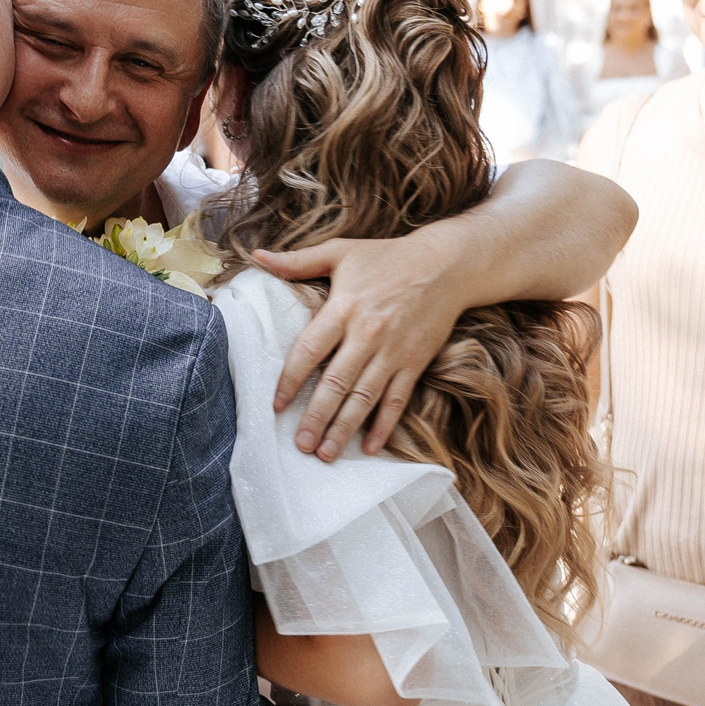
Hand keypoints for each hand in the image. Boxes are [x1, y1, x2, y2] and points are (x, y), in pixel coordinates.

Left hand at [255, 237, 463, 462]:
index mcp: (344, 307)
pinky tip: (370, 447)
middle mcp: (367, 334)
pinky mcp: (415, 362)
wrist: (445, 265)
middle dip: (316, 417)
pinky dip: (384, 425)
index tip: (277, 404)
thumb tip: (258, 257)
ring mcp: (393, 352)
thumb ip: (298, 261)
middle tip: (301, 445)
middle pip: (336, 383)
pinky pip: (397, 399)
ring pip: (364, 398)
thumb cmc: (388, 257)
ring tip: (326, 454)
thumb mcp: (341, 251)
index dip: (291, 380)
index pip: (310, 350)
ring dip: (344, 428)